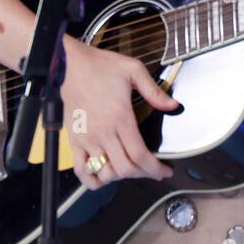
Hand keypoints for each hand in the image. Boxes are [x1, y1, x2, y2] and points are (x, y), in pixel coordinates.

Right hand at [61, 36, 180, 189]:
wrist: (70, 64)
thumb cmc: (101, 66)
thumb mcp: (133, 70)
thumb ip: (154, 91)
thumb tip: (173, 106)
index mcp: (120, 117)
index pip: (139, 155)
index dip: (155, 168)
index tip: (165, 171)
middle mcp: (103, 133)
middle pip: (125, 169)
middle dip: (143, 174)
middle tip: (152, 170)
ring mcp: (86, 139)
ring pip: (105, 173)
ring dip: (120, 177)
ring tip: (130, 168)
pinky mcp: (73, 140)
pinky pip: (81, 170)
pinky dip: (93, 179)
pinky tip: (104, 174)